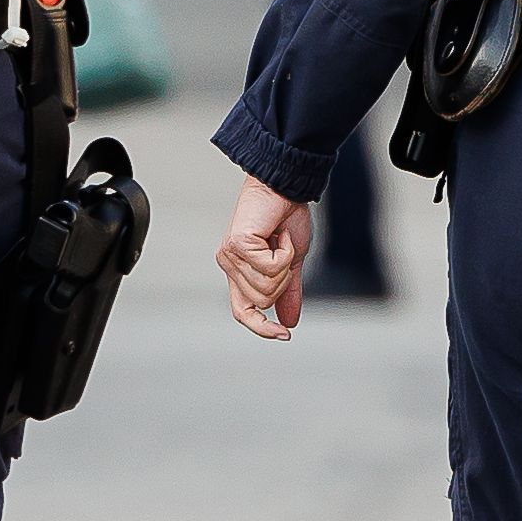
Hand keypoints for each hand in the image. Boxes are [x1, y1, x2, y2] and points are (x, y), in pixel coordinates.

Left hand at [218, 175, 313, 338]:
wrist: (286, 186)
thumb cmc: (286, 217)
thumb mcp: (291, 261)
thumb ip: (288, 292)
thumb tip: (289, 321)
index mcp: (239, 271)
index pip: (242, 311)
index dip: (261, 328)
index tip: (284, 334)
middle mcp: (229, 265)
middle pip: (262, 300)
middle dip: (283, 280)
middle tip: (284, 251)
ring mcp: (230, 256)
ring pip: (266, 286)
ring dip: (284, 263)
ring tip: (279, 239)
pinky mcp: (237, 245)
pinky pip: (270, 267)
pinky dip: (283, 251)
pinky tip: (278, 233)